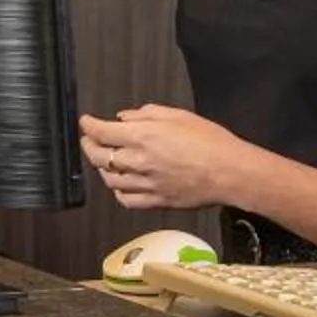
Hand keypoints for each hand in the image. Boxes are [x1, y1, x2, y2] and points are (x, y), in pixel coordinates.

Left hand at [79, 105, 256, 210]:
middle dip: (89, 146)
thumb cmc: (211, 142)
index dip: (88, 126)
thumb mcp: (178, 116)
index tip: (85, 122)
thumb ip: (146, 115)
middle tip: (89, 140)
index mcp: (143, 137)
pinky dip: (118, 191)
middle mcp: (139, 162)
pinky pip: (126, 199)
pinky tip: (121, 184)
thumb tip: (124, 117)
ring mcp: (145, 184)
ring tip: (105, 160)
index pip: (101, 132)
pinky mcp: (155, 201)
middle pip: (98, 156)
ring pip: (109, 179)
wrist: (230, 172)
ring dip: (102, 168)